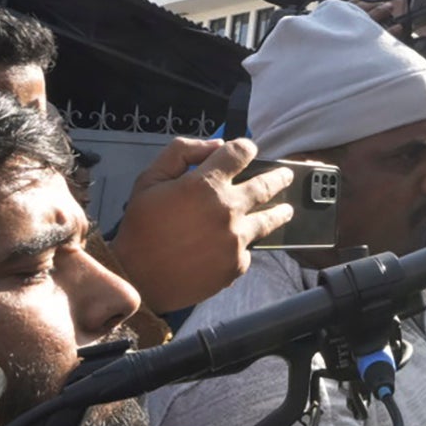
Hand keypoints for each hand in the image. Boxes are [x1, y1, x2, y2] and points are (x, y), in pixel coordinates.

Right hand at [110, 137, 294, 311]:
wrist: (138, 279)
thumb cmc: (141, 229)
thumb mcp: (149, 180)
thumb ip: (181, 152)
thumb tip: (215, 146)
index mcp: (206, 185)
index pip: (241, 153)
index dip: (245, 148)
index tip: (248, 151)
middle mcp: (228, 210)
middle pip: (266, 185)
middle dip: (279, 177)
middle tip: (286, 175)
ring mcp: (236, 239)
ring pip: (270, 220)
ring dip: (281, 211)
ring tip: (287, 209)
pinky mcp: (237, 264)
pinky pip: (250, 249)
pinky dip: (245, 245)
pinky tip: (239, 244)